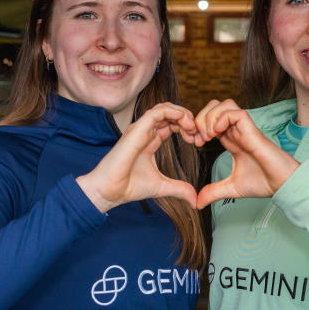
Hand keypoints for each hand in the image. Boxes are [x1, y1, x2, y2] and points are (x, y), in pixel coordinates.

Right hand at [76, 103, 198, 212]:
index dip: (186, 128)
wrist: (111, 190)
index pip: (171, 124)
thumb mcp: (162, 186)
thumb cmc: (129, 187)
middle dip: (187, 119)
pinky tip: (184, 122)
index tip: (197, 141)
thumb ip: (180, 189)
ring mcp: (141, 129)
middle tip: (197, 133)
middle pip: (170, 113)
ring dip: (182, 114)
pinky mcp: (138, 129)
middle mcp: (145, 132)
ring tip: (192, 127)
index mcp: (150, 141)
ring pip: (164, 108)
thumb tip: (195, 201)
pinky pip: (158, 111)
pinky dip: (174, 112)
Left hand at [191, 99, 298, 207]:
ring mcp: (244, 129)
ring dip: (210, 117)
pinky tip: (216, 133)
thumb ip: (213, 192)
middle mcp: (237, 131)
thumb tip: (197, 203)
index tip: (195, 143)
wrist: (281, 184)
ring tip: (207, 135)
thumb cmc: (263, 183)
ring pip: (224, 105)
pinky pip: (234, 112)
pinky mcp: (251, 129)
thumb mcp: (231, 188)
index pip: (211, 121)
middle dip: (200, 118)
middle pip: (215, 107)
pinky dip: (221, 118)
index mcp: (231, 140)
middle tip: (198, 138)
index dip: (198, 127)